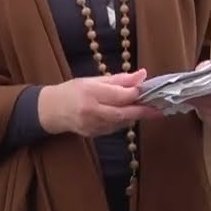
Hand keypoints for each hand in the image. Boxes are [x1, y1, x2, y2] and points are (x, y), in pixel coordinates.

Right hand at [36, 69, 162, 136]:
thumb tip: (142, 75)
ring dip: (136, 116)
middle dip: (143, 111)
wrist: (51, 111)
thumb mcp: (93, 80)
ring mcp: (92, 126)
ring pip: (121, 122)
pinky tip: (130, 114)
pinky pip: (114, 128)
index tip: (148, 89)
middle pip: (123, 113)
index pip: (119, 95)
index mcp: (91, 93)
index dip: (136, 93)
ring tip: (150, 109)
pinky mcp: (94, 135)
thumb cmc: (72, 91)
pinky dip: (124, 121)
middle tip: (159, 108)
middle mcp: (91, 111)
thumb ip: (118, 79)